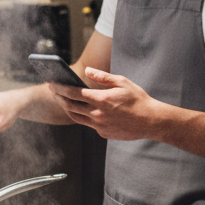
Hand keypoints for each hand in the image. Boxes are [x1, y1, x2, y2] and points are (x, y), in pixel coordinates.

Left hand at [50, 67, 165, 141]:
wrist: (151, 121)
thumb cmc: (138, 99)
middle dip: (59, 97)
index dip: (60, 88)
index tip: (53, 83)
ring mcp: (99, 126)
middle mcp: (97, 114)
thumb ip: (102, 77)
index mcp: (101, 100)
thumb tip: (87, 71)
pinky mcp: (103, 133)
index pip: (74, 93)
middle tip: (53, 91)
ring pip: (76, 117)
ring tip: (63, 101)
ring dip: (67, 108)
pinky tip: (83, 110)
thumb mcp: (122, 82)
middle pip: (70, 106)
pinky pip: (89, 124)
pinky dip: (83, 117)